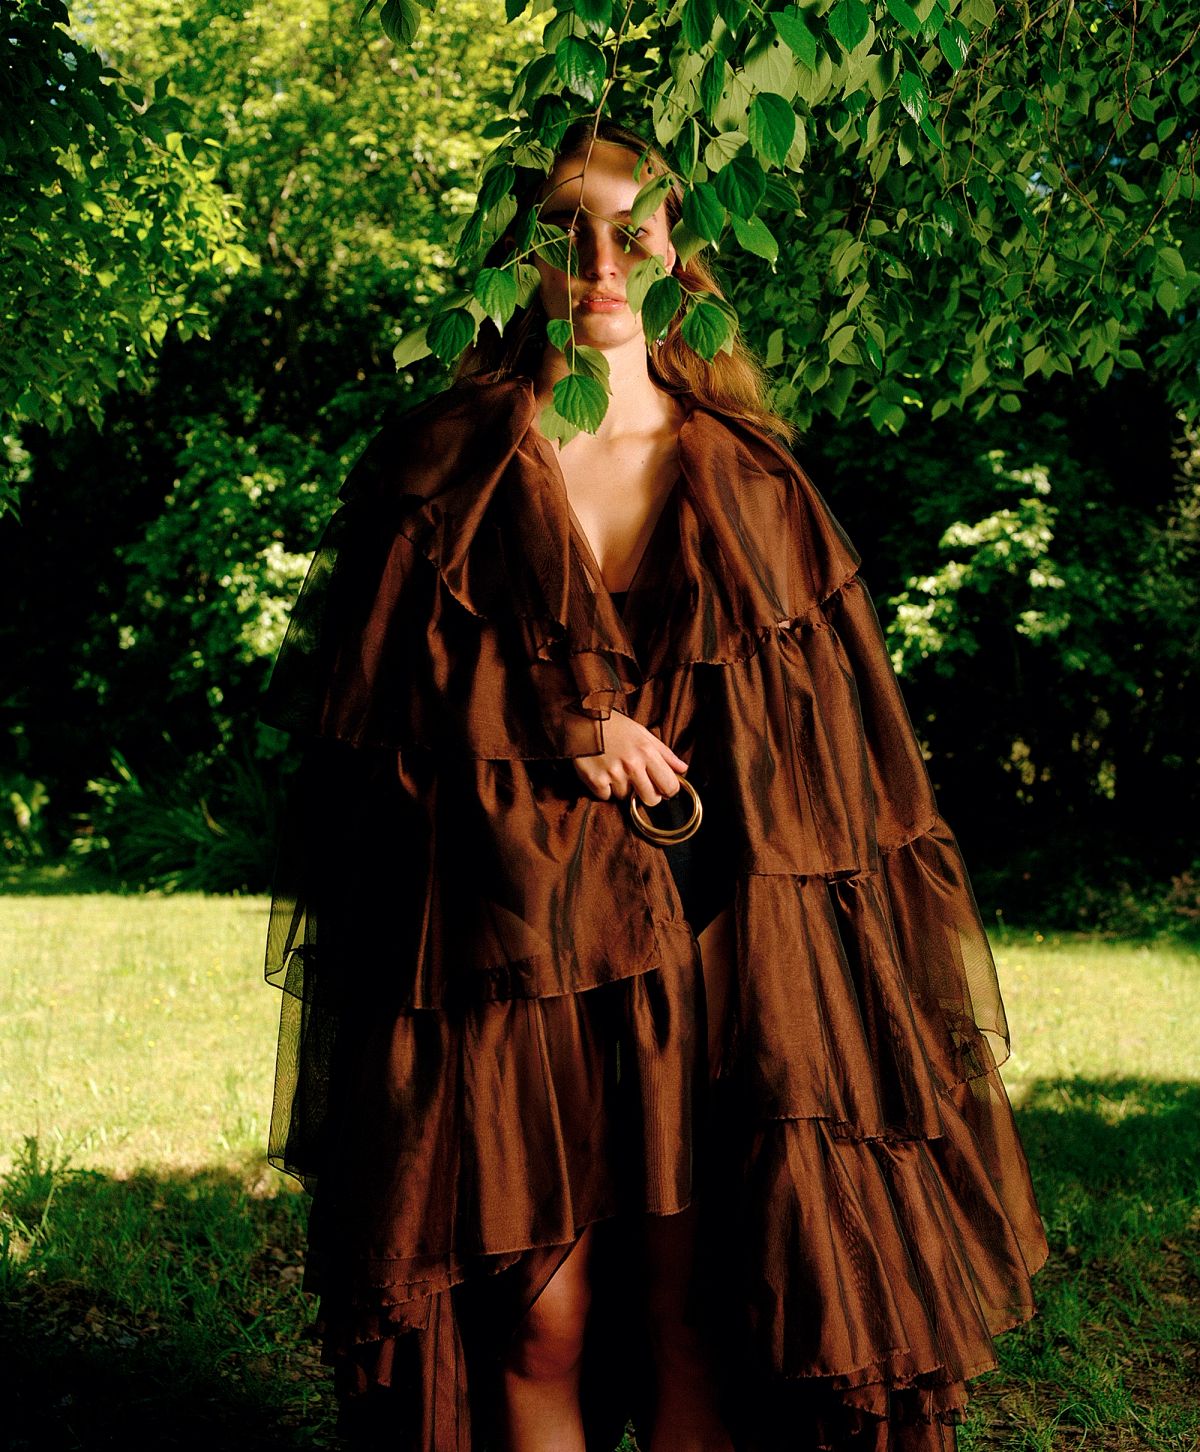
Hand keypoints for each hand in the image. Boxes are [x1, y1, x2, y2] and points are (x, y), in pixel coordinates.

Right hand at [572, 710, 688, 804]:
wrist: (582, 719)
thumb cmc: (615, 726)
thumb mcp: (643, 734)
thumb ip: (665, 753)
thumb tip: (683, 769)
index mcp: (647, 752)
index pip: (669, 786)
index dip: (668, 790)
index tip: (662, 788)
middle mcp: (632, 765)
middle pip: (650, 800)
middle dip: (647, 795)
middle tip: (639, 783)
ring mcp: (613, 774)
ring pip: (626, 798)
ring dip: (622, 788)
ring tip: (615, 770)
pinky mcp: (595, 780)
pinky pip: (606, 797)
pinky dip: (604, 789)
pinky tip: (602, 772)